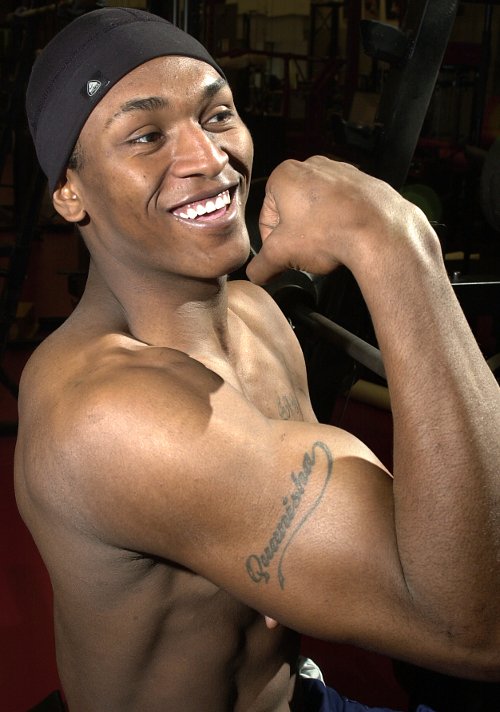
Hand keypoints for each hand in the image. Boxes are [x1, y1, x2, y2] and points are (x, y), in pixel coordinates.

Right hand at [246, 156, 428, 284]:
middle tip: (308, 252)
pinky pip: (343, 205)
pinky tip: (346, 237)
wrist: (378, 230)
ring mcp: (340, 171)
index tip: (285, 255)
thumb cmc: (329, 232)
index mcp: (285, 174)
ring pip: (318, 208)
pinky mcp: (362, 181)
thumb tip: (256, 273)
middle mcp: (312, 165)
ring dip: (319, 228)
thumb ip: (262, 265)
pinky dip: (342, 221)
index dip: (273, 243)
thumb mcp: (282, 254)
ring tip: (329, 245)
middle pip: (293, 211)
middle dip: (298, 234)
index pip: (266, 216)